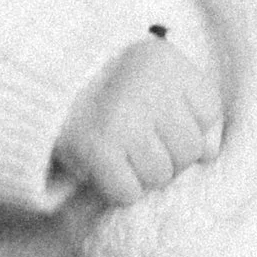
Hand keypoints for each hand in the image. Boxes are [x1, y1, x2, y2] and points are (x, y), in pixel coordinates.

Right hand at [57, 37, 224, 206]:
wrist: (45, 80)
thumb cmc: (111, 82)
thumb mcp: (157, 75)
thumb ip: (192, 106)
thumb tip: (211, 153)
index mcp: (167, 63)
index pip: (210, 113)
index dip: (191, 125)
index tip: (163, 118)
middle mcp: (148, 89)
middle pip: (189, 150)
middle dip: (169, 155)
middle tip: (141, 143)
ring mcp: (122, 120)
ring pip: (160, 176)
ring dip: (143, 174)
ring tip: (122, 154)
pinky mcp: (97, 150)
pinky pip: (128, 192)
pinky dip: (119, 189)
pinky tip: (107, 168)